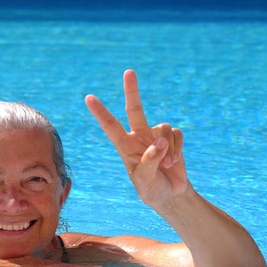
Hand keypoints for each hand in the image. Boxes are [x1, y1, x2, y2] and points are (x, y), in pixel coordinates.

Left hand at [85, 69, 188, 207]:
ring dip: (168, 147)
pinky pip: (176, 133)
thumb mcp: (145, 180)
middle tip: (129, 71)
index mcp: (125, 147)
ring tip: (167, 164)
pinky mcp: (171, 138)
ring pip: (163, 127)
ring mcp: (155, 136)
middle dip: (132, 90)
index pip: (110, 126)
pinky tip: (175, 161)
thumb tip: (159, 142)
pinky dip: (178, 147)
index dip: (100, 112)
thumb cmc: (151, 190)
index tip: (89, 98)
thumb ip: (150, 161)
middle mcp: (138, 137)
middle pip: (135, 109)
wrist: (170, 195)